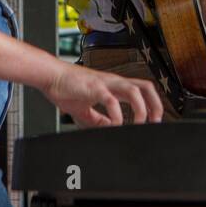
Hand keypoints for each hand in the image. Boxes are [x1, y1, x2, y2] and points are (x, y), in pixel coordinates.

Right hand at [42, 60, 163, 126]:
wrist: (50, 76)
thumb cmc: (66, 88)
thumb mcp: (86, 109)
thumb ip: (99, 120)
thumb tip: (111, 129)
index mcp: (114, 85)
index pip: (142, 89)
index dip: (153, 104)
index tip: (154, 120)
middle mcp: (114, 82)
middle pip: (146, 86)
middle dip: (155, 105)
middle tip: (154, 122)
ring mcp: (105, 83)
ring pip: (134, 91)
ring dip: (140, 109)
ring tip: (137, 124)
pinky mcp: (94, 88)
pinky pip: (111, 100)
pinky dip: (117, 114)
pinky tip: (115, 124)